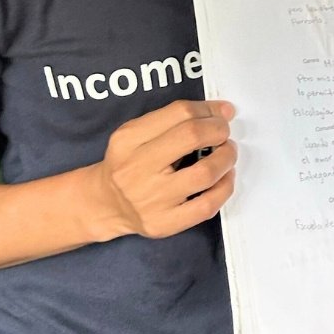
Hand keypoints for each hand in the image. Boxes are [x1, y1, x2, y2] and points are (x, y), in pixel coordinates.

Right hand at [91, 99, 236, 240]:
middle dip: (219, 129)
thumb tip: (222, 111)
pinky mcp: (163, 224)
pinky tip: (225, 178)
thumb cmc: (128, 163)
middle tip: (224, 132)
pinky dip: (224, 188)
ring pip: (204, 173)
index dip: (208, 109)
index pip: (179, 113)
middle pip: (191, 136)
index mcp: (128, 139)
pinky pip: (205, 207)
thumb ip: (173, 118)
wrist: (106, 204)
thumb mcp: (136, 132)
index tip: (221, 112)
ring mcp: (150, 200)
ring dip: (226, 157)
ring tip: (227, 153)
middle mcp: (136, 169)